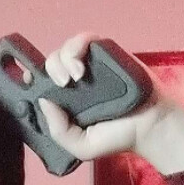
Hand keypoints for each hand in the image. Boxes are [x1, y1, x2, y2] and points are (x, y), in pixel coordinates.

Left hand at [33, 32, 183, 173]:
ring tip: (74, 76)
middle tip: (62, 84)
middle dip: (50, 70)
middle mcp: (75, 82)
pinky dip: (77, 46)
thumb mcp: (80, 146)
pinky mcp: (106, 53)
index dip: (32, 80)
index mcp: (66, 102)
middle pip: (50, 63)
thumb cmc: (117, 138)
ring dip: (62, 59)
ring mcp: (91, 66)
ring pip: (64, 49)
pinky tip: (80, 66)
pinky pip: (85, 39)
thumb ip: (58, 130)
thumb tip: (43, 100)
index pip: (41, 84)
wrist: (151, 126)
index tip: (32, 86)